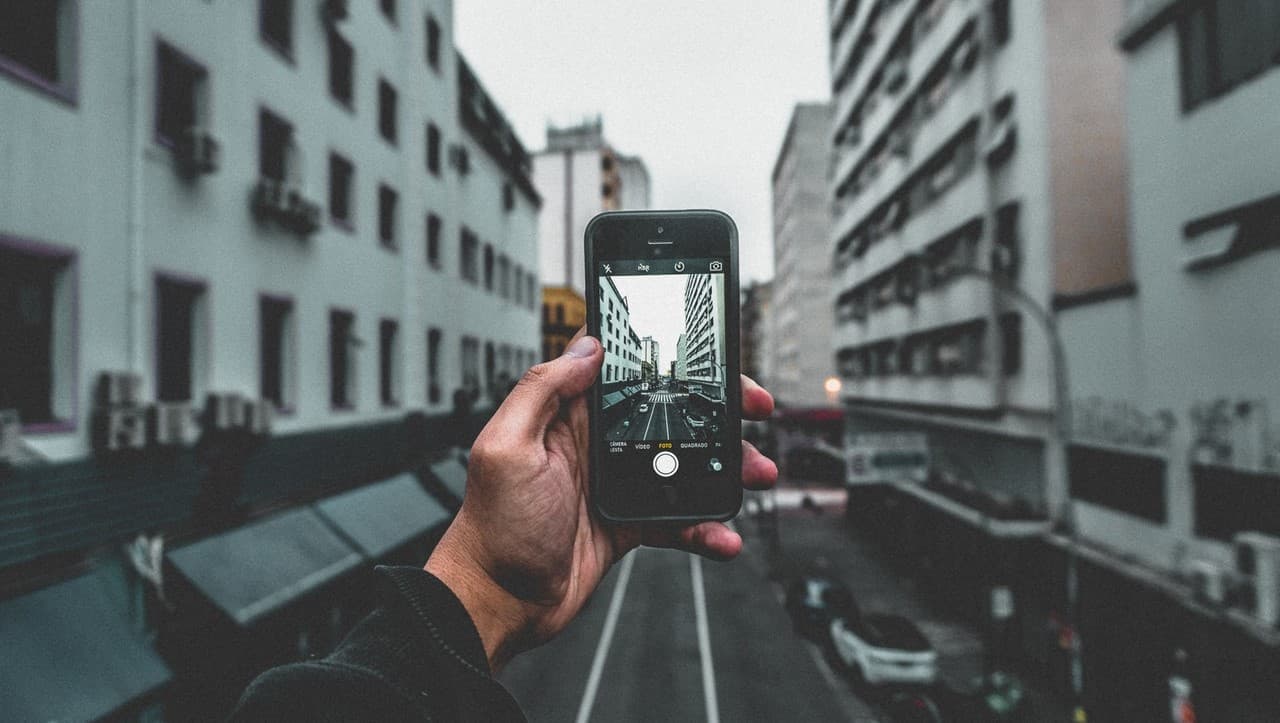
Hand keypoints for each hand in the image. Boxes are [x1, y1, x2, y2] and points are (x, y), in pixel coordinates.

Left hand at [425, 333, 776, 669]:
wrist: (499, 601)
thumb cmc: (492, 528)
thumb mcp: (506, 447)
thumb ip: (542, 391)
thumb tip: (586, 347)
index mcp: (568, 415)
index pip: (624, 367)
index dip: (668, 354)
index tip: (710, 357)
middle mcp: (596, 442)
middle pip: (669, 410)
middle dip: (717, 408)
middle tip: (754, 409)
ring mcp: (617, 482)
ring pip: (685, 462)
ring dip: (726, 467)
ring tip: (757, 474)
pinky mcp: (630, 522)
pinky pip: (679, 516)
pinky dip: (706, 526)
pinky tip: (722, 535)